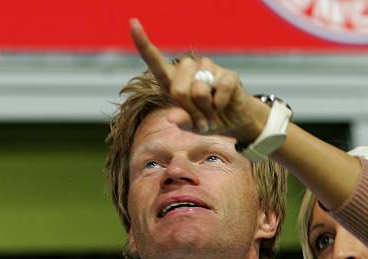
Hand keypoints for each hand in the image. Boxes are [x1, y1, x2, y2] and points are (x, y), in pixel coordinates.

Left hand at [129, 19, 266, 143]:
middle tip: (201, 118)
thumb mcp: (192, 126)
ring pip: (199, 91)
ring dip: (206, 110)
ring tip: (212, 111)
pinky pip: (219, 92)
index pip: (155, 61)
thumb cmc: (207, 121)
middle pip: (178, 89)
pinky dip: (220, 106)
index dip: (143, 43)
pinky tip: (223, 106)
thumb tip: (172, 117)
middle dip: (190, 110)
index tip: (133, 23)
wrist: (234, 122)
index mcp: (173, 80)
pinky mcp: (228, 74)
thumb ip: (182, 122)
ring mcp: (209, 69)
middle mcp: (189, 69)